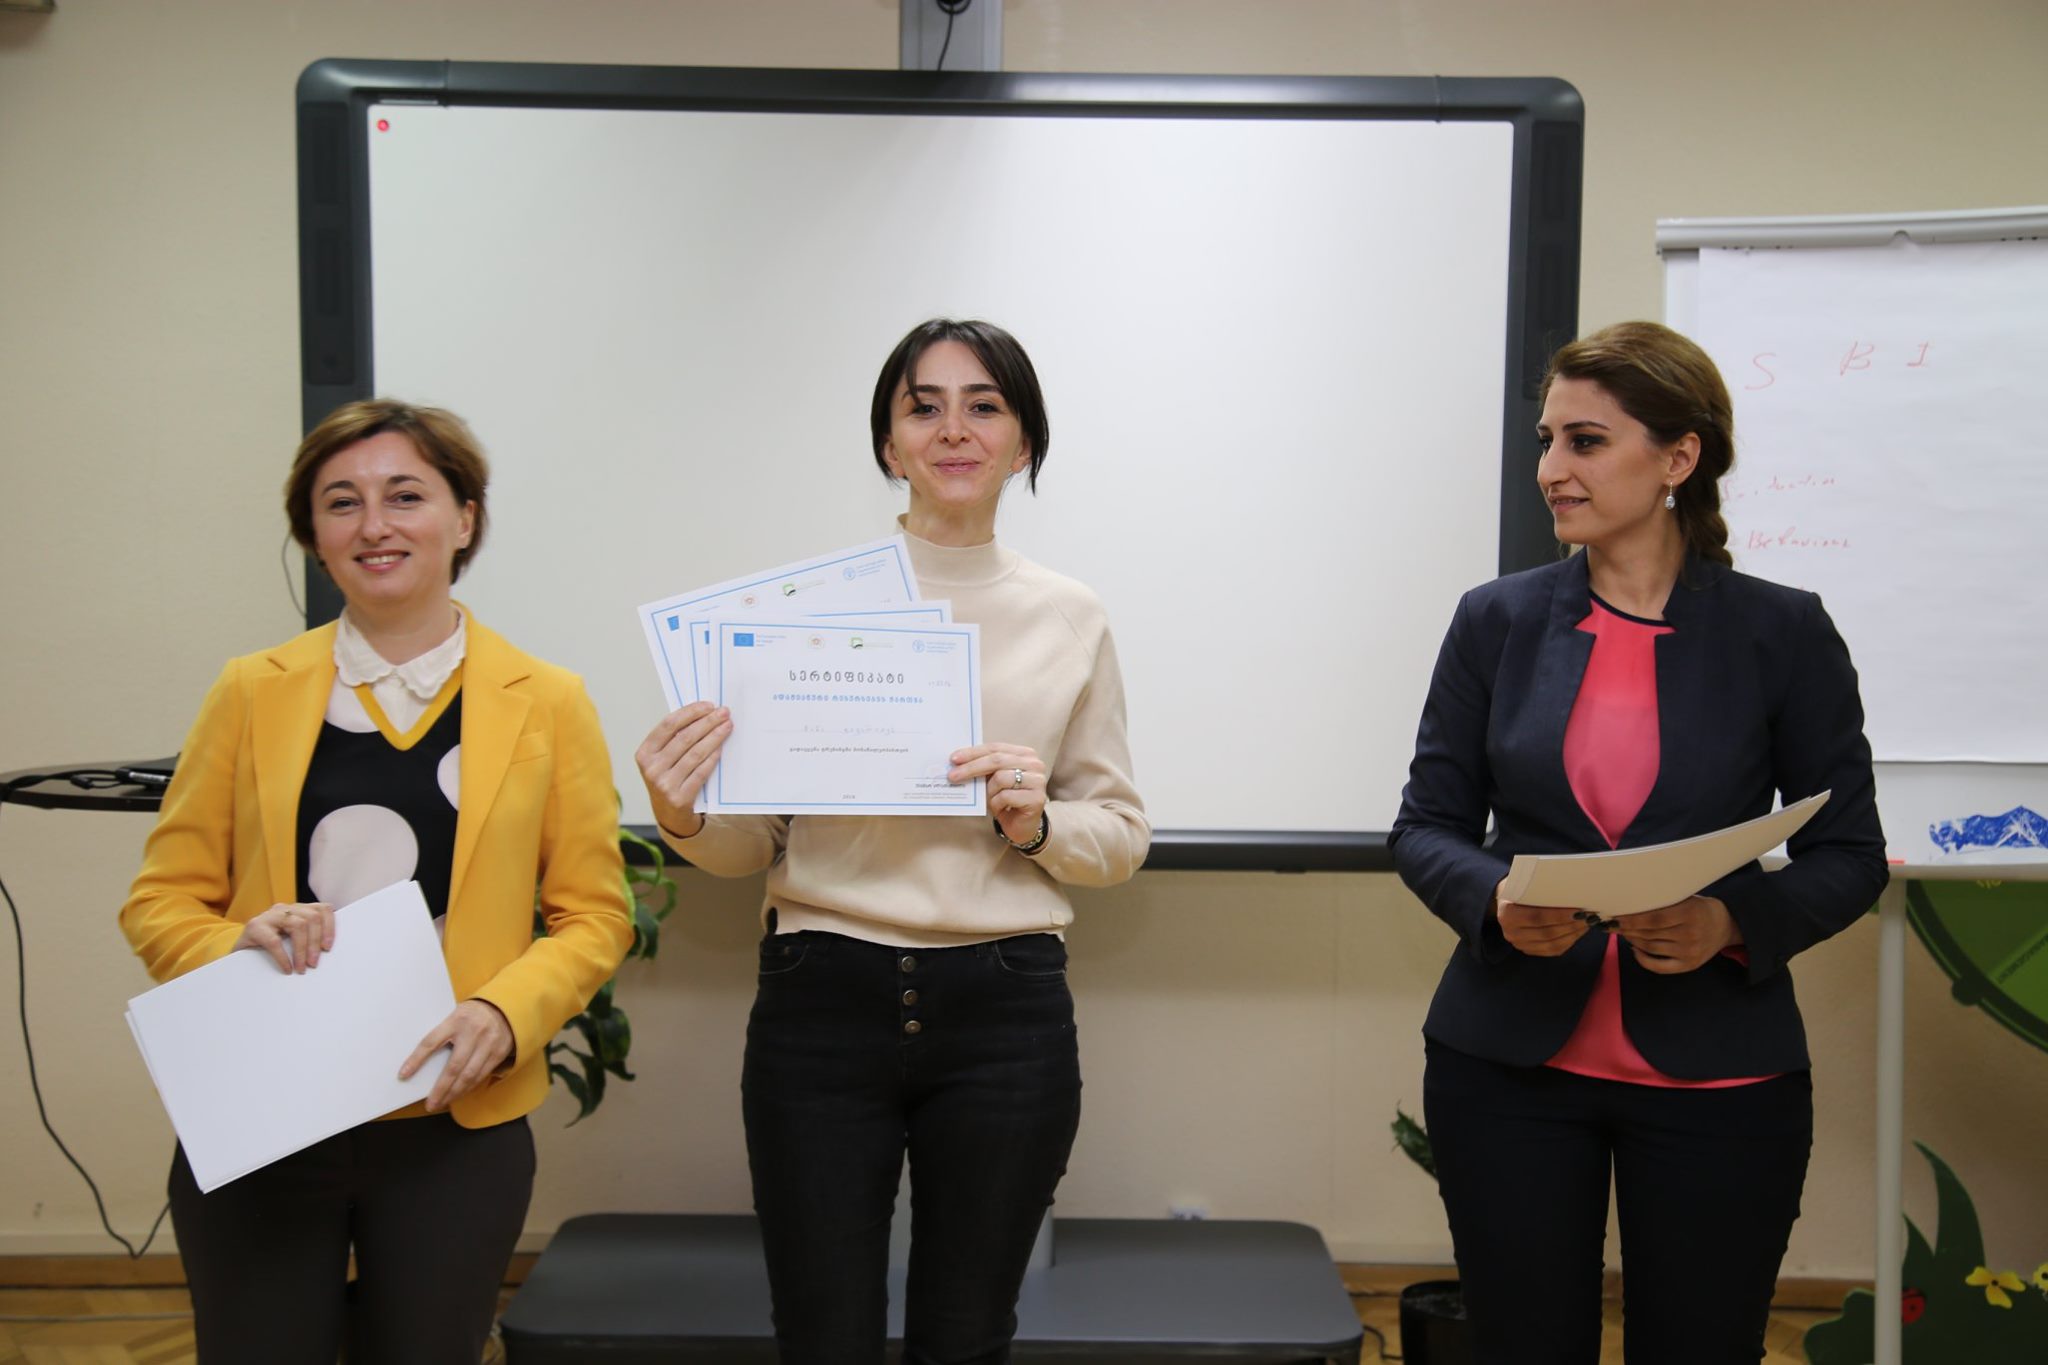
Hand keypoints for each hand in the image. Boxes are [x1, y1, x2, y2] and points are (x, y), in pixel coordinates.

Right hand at [232, 902, 334, 973]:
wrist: (238, 954)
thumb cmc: (270, 949)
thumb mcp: (292, 941)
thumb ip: (308, 939)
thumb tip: (328, 953)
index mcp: (298, 910)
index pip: (322, 909)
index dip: (330, 927)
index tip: (328, 948)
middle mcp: (284, 909)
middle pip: (311, 918)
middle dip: (316, 942)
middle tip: (314, 964)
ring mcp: (269, 916)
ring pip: (297, 925)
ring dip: (302, 949)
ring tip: (301, 968)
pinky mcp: (254, 927)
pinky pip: (274, 941)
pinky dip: (283, 957)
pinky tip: (286, 968)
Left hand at [400, 999, 514, 1112]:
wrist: (504, 1007)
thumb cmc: (472, 1014)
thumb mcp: (456, 1015)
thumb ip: (443, 1033)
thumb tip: (422, 1060)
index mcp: (456, 1020)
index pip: (431, 1042)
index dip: (416, 1060)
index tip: (403, 1075)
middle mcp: (473, 1032)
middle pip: (453, 1067)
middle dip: (440, 1089)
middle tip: (430, 1104)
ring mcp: (488, 1043)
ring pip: (469, 1075)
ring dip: (454, 1093)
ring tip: (442, 1103)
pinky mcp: (498, 1053)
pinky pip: (481, 1075)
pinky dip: (469, 1088)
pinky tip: (459, 1094)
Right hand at [635, 701, 731, 838]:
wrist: (669, 815)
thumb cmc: (668, 779)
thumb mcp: (662, 759)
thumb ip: (674, 739)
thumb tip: (703, 714)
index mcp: (644, 753)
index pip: (668, 725)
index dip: (690, 712)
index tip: (708, 705)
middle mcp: (651, 768)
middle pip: (685, 737)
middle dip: (707, 722)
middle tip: (724, 712)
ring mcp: (664, 784)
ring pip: (695, 753)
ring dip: (714, 737)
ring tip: (727, 726)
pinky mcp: (680, 797)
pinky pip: (701, 772)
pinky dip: (713, 757)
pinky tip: (721, 747)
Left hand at [950, 742, 1046, 847]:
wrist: (1023, 826)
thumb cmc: (1007, 800)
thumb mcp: (994, 780)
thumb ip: (984, 768)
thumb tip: (958, 763)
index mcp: (1025, 754)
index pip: (995, 748)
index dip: (973, 753)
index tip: (954, 759)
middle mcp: (1034, 764)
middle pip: (997, 760)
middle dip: (971, 768)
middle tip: (953, 776)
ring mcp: (1038, 781)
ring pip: (1000, 778)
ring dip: (989, 792)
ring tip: (990, 800)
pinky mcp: (1036, 798)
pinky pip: (1005, 796)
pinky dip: (996, 803)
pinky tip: (1000, 808)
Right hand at [1494, 880, 1589, 957]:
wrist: (1505, 901)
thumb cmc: (1519, 888)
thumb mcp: (1524, 883)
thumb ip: (1541, 887)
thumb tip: (1572, 889)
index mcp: (1507, 913)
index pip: (1536, 917)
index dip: (1559, 916)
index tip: (1578, 910)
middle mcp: (1511, 932)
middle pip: (1547, 933)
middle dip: (1571, 925)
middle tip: (1589, 917)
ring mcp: (1520, 944)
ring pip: (1552, 944)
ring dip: (1573, 934)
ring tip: (1587, 923)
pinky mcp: (1529, 950)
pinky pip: (1553, 950)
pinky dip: (1569, 941)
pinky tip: (1578, 931)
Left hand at [1611, 895, 1739, 973]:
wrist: (1725, 926)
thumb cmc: (1699, 909)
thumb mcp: (1686, 898)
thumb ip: (1663, 901)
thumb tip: (1631, 903)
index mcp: (1690, 913)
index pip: (1654, 918)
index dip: (1632, 919)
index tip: (1617, 916)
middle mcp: (1691, 934)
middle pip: (1650, 933)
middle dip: (1629, 929)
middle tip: (1615, 924)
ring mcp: (1690, 952)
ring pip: (1651, 948)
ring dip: (1633, 940)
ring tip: (1624, 933)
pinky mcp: (1689, 965)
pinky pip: (1659, 966)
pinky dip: (1643, 959)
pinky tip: (1635, 949)